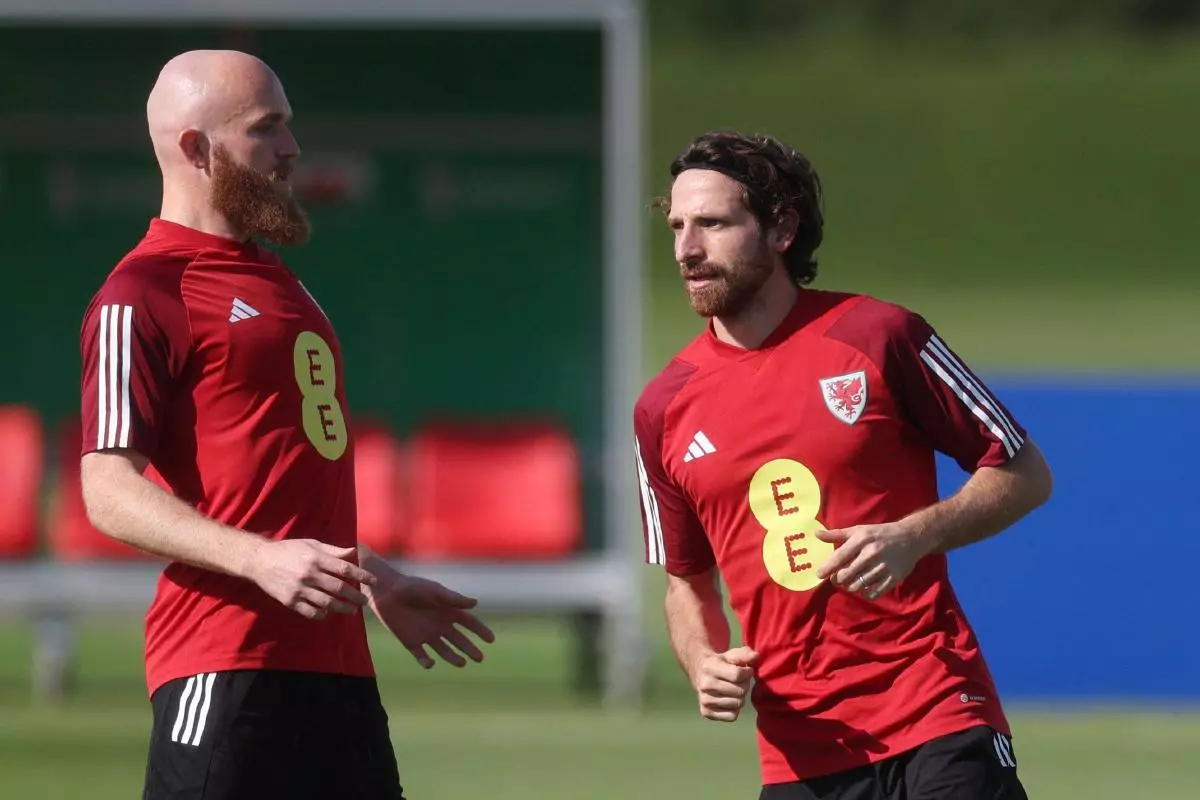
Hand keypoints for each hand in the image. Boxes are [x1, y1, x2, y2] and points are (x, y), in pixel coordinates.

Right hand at [244, 539, 376, 619]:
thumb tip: (353, 552)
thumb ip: (333, 550)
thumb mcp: (311, 544)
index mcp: (316, 558)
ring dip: (342, 607)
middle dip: (355, 596)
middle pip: (338, 588)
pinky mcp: (290, 601)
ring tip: (352, 610)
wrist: (260, 561)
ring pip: (326, 602)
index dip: (361, 576)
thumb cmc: (289, 550)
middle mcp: (309, 574)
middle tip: (364, 601)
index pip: (345, 569)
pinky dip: (321, 614)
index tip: (373, 581)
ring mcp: (299, 589)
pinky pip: (310, 611)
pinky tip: (328, 612)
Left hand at [367, 572, 495, 668]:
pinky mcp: (411, 642)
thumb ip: (453, 599)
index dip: (480, 630)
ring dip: (453, 657)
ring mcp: (426, 634)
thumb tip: (475, 603)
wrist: (386, 591)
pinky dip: (426, 662)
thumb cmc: (412, 587)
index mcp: (448, 611)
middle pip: (459, 640)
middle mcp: (440, 624)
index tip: (491, 639)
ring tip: (462, 663)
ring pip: (444, 650)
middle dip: (470, 649)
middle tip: (480, 658)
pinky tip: (431, 662)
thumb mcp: (434, 591)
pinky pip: (421, 655)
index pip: (469, 623)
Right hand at [693, 646, 758, 721]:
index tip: (747, 670)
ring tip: (735, 689)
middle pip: (740, 691)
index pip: (737, 675)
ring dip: (740, 697)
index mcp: (710, 667)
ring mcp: (704, 700)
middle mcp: (705, 685)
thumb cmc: (722, 663)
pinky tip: (730, 699)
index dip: (747, 673)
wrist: (701, 674)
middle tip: (741, 681)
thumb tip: (756, 657)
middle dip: (745, 685)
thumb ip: (746, 654)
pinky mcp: (706, 712)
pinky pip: (732, 716)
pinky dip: (735, 709)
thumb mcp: (733, 654)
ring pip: (737, 704)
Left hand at [815, 522, 926, 598]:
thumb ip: (836, 534)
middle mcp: (871, 553)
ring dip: (850, 587)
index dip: (826, 568)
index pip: (839, 557)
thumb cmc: (879, 534)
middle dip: (838, 579)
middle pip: (846, 575)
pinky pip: (874, 593)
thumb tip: (816, 534)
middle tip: (837, 578)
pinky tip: (863, 587)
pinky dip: (865, 593)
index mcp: (861, 540)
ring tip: (850, 582)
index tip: (819, 575)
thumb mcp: (858, 530)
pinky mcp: (894, 578)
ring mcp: (884, 567)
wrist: (910, 537)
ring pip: (858, 586)